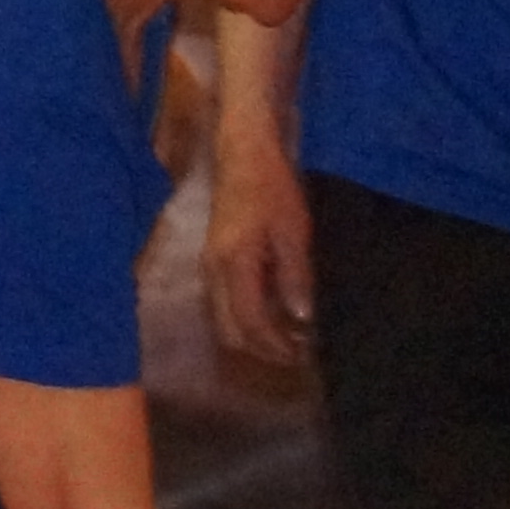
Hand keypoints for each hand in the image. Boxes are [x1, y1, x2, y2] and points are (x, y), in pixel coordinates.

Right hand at [206, 136, 312, 361]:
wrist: (243, 153)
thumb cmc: (272, 187)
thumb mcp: (293, 231)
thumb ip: (295, 277)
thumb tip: (301, 319)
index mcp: (233, 265)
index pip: (250, 323)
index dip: (274, 346)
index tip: (300, 355)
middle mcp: (213, 272)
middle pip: (230, 331)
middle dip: (261, 349)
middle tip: (295, 354)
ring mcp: (208, 267)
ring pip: (223, 320)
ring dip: (252, 336)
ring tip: (287, 339)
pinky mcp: (212, 261)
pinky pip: (223, 305)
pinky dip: (246, 319)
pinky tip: (272, 315)